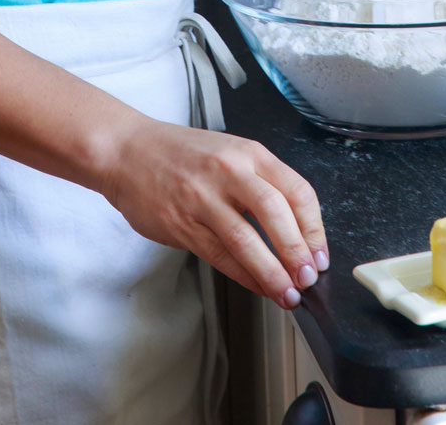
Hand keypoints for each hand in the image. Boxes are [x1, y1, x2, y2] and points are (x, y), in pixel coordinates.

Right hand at [100, 112, 328, 309]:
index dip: (314, 228)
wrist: (126, 151)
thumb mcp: (229, 152)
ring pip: (246, 241)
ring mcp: (203, 197)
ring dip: (271, 274)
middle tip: (307, 278)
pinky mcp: (182, 223)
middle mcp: (229, 170)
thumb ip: (260, 184)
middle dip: (296, 252)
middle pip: (275, 213)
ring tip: (287, 294)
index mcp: (248, 152)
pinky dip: (243, 276)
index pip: (296, 190)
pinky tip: (256, 286)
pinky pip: (220, 255)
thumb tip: (295, 232)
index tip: (319, 254)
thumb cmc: (180, 153)